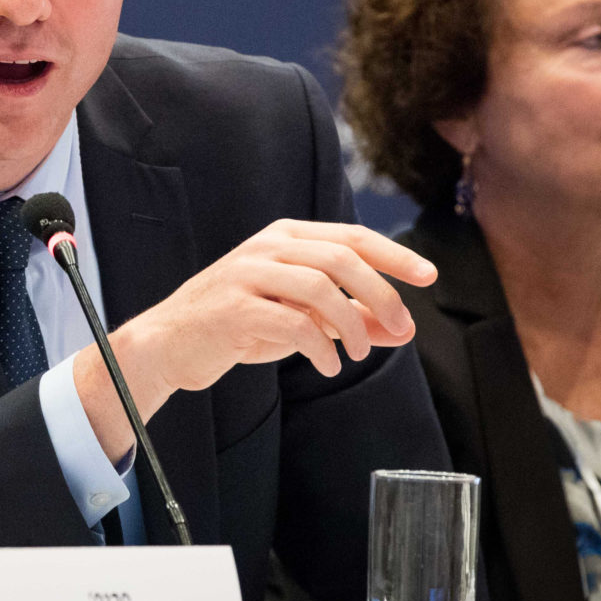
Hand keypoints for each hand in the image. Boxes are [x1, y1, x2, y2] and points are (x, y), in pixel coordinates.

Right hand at [77, 221, 436, 458]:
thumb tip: (403, 329)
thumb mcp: (300, 316)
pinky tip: (328, 364)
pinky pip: (291, 323)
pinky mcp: (233, 309)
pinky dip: (319, 347)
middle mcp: (267, 247)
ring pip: (319, 287)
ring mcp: (246, 275)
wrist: (170, 343)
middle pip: (341, 258)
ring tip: (356, 354)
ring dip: (351, 325)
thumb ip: (349, 318)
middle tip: (402, 330)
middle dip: (381, 295)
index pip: (351, 236)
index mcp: (285, 237)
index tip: (429, 276)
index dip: (394, 255)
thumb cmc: (239, 324)